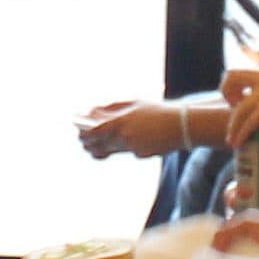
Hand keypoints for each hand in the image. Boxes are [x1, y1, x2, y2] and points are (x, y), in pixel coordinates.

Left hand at [76, 98, 190, 159]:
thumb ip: (114, 108)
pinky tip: (131, 140)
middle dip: (88, 144)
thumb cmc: (157, 111)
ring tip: (93, 148)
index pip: (94, 131)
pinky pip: (127, 150)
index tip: (78, 132)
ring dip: (100, 149)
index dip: (84, 133)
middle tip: (83, 143)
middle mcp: (125, 137)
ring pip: (110, 150)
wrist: (181, 125)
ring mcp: (132, 148)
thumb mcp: (134, 104)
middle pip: (99, 145)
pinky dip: (125, 146)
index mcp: (121, 121)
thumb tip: (95, 112)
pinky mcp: (141, 154)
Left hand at [221, 65, 258, 151]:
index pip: (238, 70)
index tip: (236, 101)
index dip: (232, 86)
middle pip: (230, 78)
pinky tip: (239, 142)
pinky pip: (246, 124)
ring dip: (232, 126)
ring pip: (238, 110)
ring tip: (231, 139)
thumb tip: (251, 107)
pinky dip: (240, 135)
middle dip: (225, 95)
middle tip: (230, 112)